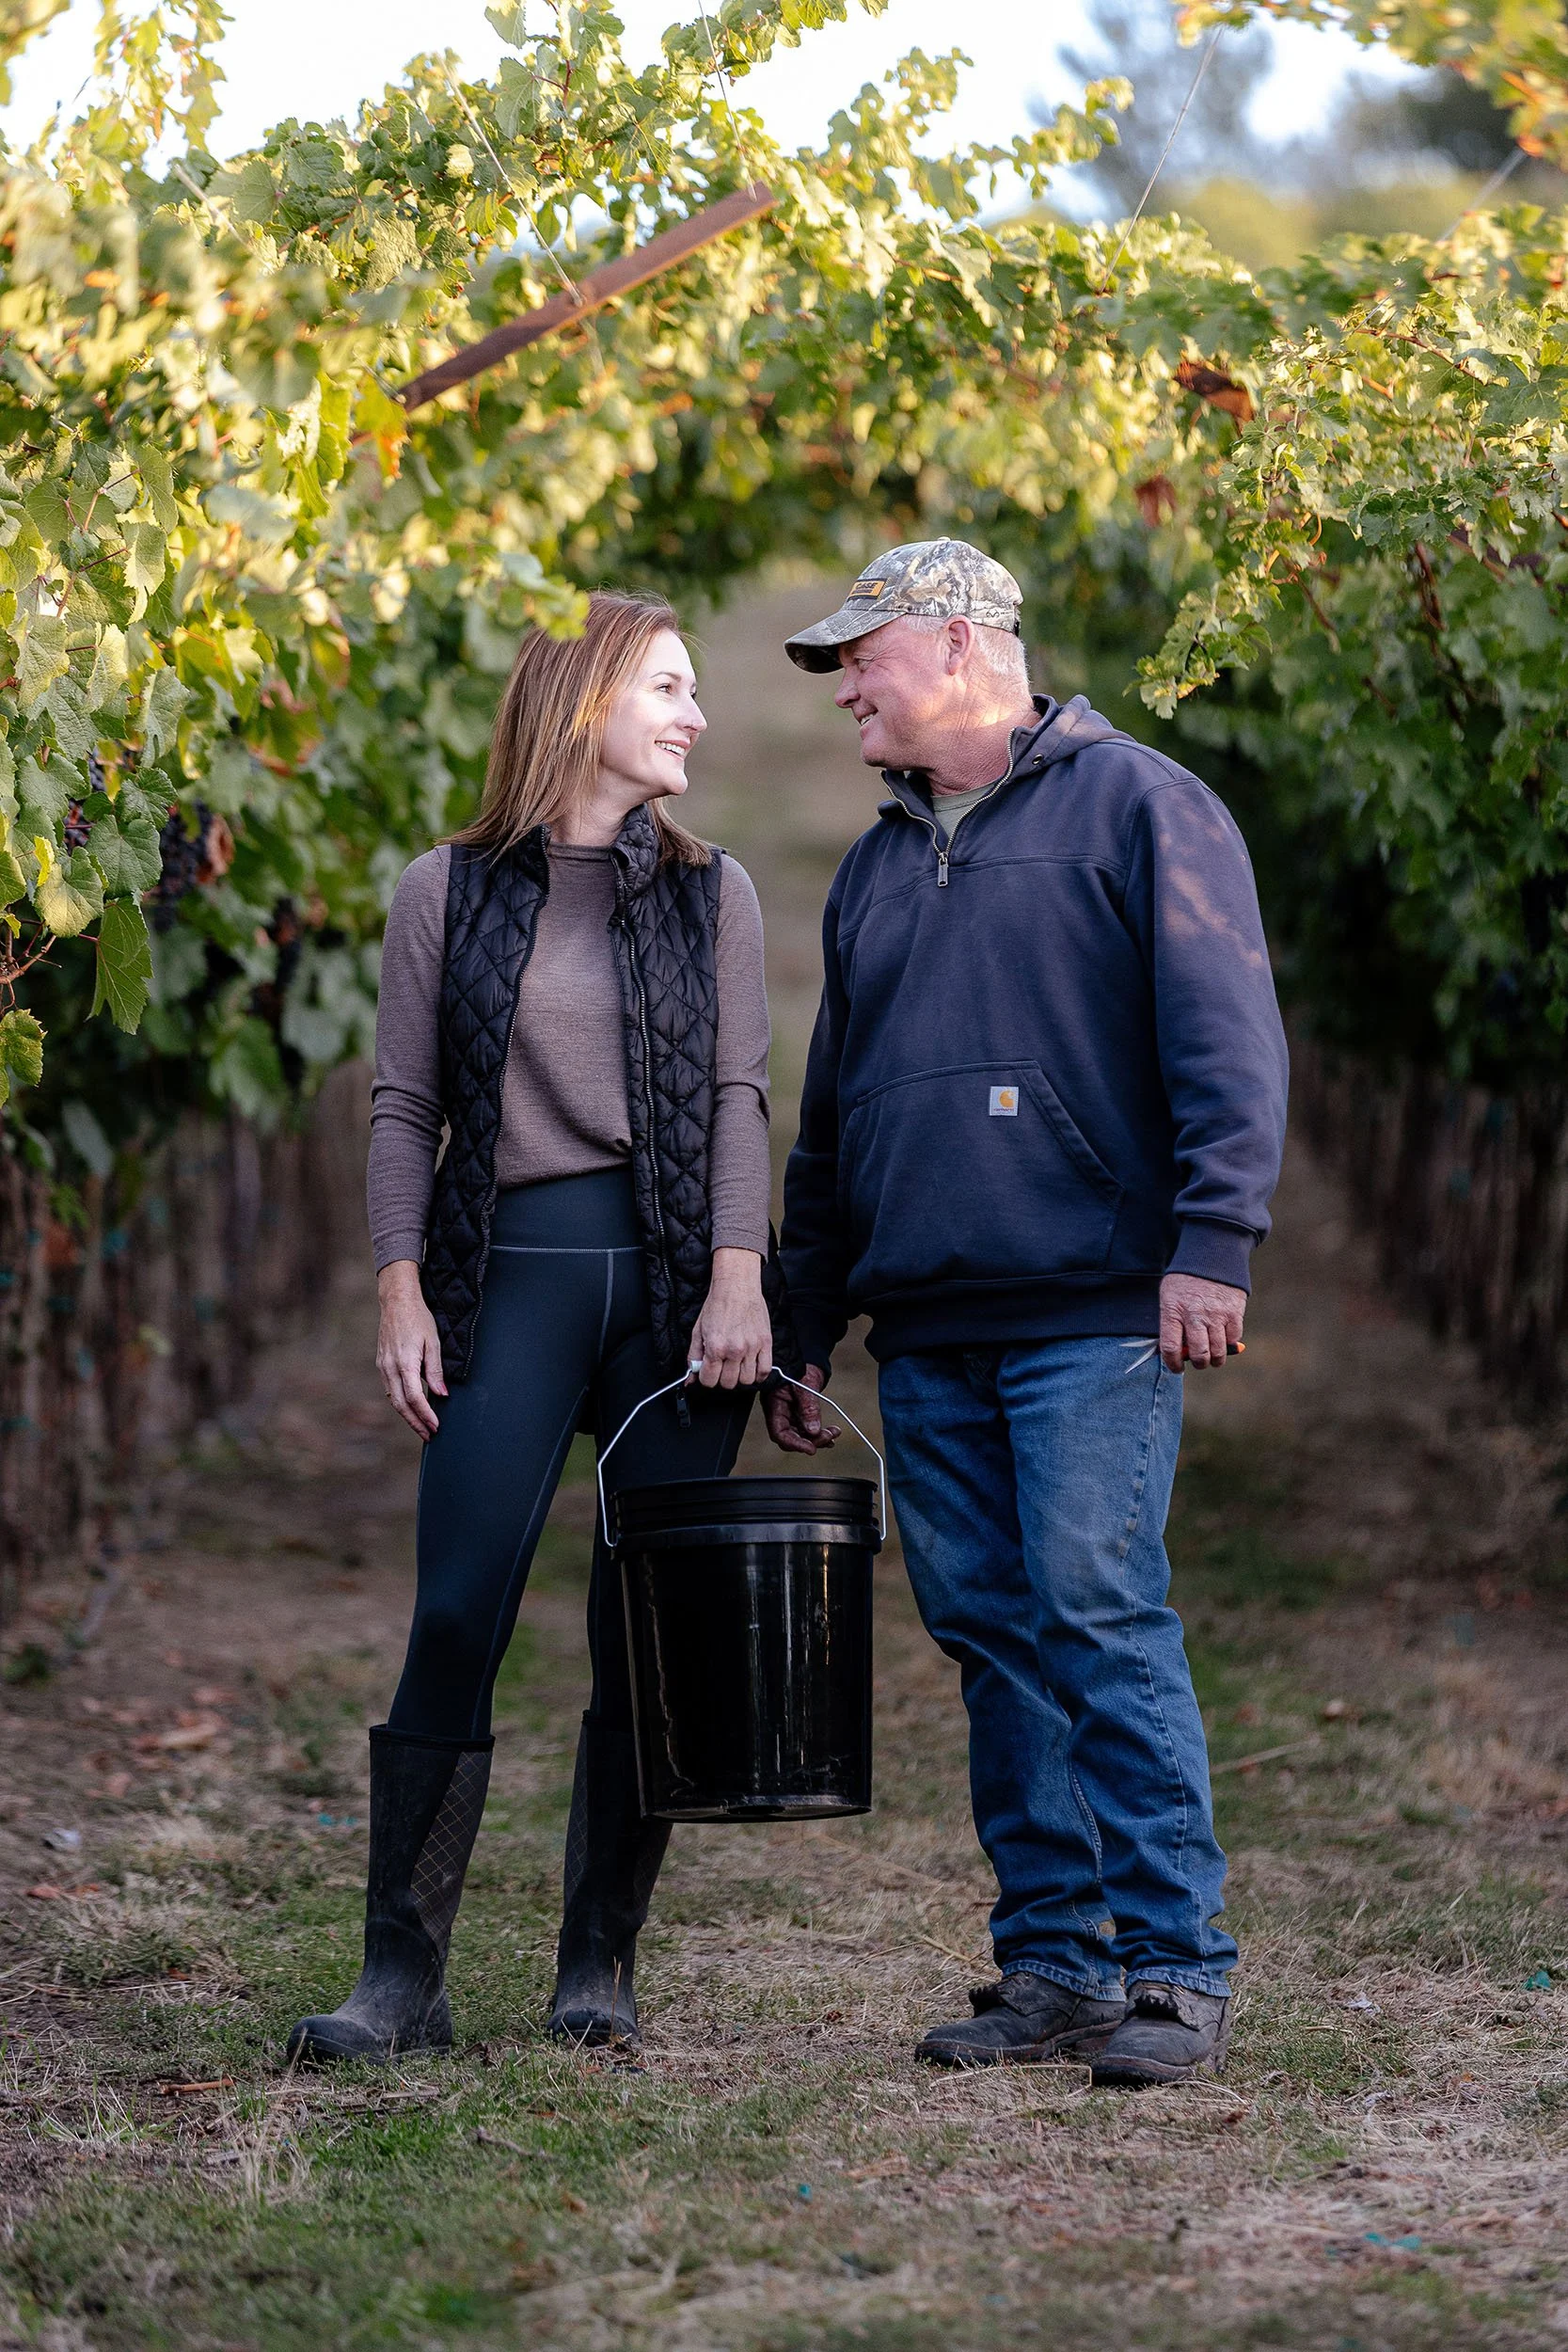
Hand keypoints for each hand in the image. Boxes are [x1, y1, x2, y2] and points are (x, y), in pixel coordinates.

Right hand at [376, 1259, 445, 1437]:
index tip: (435, 1426)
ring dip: (407, 1415)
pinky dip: (399, 1402)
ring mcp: (383, 1366)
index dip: (425, 1415)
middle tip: (429, 1435)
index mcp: (405, 1362)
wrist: (397, 1302)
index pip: (414, 1397)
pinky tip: (410, 1408)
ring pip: (393, 1399)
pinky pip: (389, 1389)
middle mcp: (390, 1367)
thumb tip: (441, 1394)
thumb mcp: (433, 1342)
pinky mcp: (381, 1364)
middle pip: (400, 1404)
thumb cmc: (418, 1319)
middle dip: (415, 1422)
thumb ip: (435, 1370)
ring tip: (421, 1426)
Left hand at [688, 1248, 772, 1388]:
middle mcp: (734, 1349)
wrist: (736, 1287)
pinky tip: (751, 1366)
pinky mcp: (766, 1343)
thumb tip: (690, 1379)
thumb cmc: (717, 1306)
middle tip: (722, 1368)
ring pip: (747, 1380)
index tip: (709, 1373)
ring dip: (740, 1377)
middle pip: (729, 1383)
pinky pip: (765, 1370)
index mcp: (715, 1346)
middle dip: (722, 1379)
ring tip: (737, 1366)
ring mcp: (752, 1347)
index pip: (710, 1380)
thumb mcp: (698, 1331)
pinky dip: (759, 1374)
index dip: (707, 1379)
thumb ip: (693, 1357)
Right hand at [763, 1362, 839, 1454]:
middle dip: (810, 1440)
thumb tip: (814, 1430)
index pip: (779, 1433)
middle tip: (829, 1436)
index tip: (811, 1448)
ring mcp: (789, 1413)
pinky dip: (819, 1432)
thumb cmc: (800, 1365)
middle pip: (791, 1437)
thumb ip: (808, 1407)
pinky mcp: (799, 1412)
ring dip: (818, 1437)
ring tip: (834, 1434)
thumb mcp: (805, 1385)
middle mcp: (780, 1412)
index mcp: (774, 1405)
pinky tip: (831, 1434)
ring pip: (801, 1434)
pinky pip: (807, 1428)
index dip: (794, 1444)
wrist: (807, 1356)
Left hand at [1159, 1273, 1246, 1373]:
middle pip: (1199, 1355)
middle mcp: (1195, 1315)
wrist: (1210, 1256)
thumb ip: (1171, 1324)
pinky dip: (1229, 1343)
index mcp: (1173, 1311)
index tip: (1176, 1367)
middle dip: (1198, 1363)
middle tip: (1198, 1361)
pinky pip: (1233, 1339)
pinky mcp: (1234, 1312)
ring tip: (1212, 1355)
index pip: (1171, 1348)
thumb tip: (1176, 1352)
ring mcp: (1216, 1315)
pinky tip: (1223, 1337)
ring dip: (1215, 1359)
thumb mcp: (1169, 1298)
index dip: (1173, 1364)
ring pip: (1218, 1352)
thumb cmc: (1185, 1281)